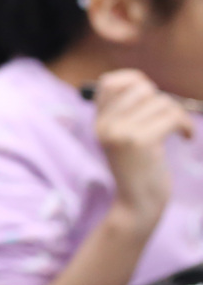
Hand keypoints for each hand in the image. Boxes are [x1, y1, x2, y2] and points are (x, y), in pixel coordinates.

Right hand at [92, 68, 185, 225]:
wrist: (137, 204)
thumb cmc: (138, 169)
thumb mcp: (122, 139)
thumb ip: (124, 113)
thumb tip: (140, 82)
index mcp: (98, 123)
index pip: (109, 82)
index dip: (133, 80)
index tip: (150, 95)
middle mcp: (104, 126)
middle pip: (140, 88)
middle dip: (162, 100)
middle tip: (167, 118)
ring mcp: (120, 133)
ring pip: (161, 102)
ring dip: (177, 115)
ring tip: (178, 131)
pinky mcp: (139, 141)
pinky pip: (171, 117)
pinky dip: (186, 126)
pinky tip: (187, 137)